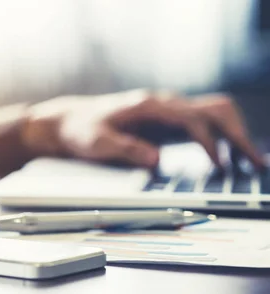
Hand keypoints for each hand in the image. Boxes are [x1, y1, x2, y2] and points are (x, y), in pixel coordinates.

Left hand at [22, 90, 263, 167]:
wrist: (67, 122)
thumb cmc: (80, 131)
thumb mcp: (97, 144)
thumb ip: (126, 150)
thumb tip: (157, 161)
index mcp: (149, 106)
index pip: (192, 119)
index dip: (209, 142)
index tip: (219, 165)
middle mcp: (163, 104)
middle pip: (215, 110)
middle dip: (237, 135)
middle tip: (253, 163)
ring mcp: (167, 111)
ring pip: (214, 114)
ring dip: (234, 135)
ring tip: (249, 163)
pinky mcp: (165, 122)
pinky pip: (202, 124)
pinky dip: (221, 138)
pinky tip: (227, 158)